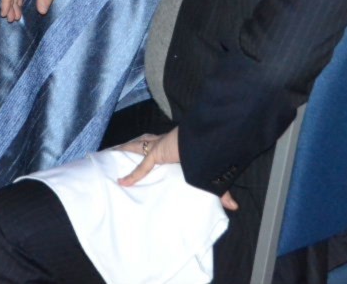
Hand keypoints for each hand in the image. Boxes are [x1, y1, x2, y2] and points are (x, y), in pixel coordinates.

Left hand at [116, 130, 238, 209]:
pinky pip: (141, 166)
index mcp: (175, 146)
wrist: (206, 143)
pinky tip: (122, 182)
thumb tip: (235, 206)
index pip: (160, 144)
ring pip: (137, 147)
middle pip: (144, 141)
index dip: (152, 145)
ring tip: (112, 152)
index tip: (148, 147)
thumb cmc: (208, 153)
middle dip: (135, 143)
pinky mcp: (156, 153)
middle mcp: (164, 143)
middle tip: (122, 148)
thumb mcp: (211, 175)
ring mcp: (159, 147)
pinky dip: (132, 175)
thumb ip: (221, 192)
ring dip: (125, 150)